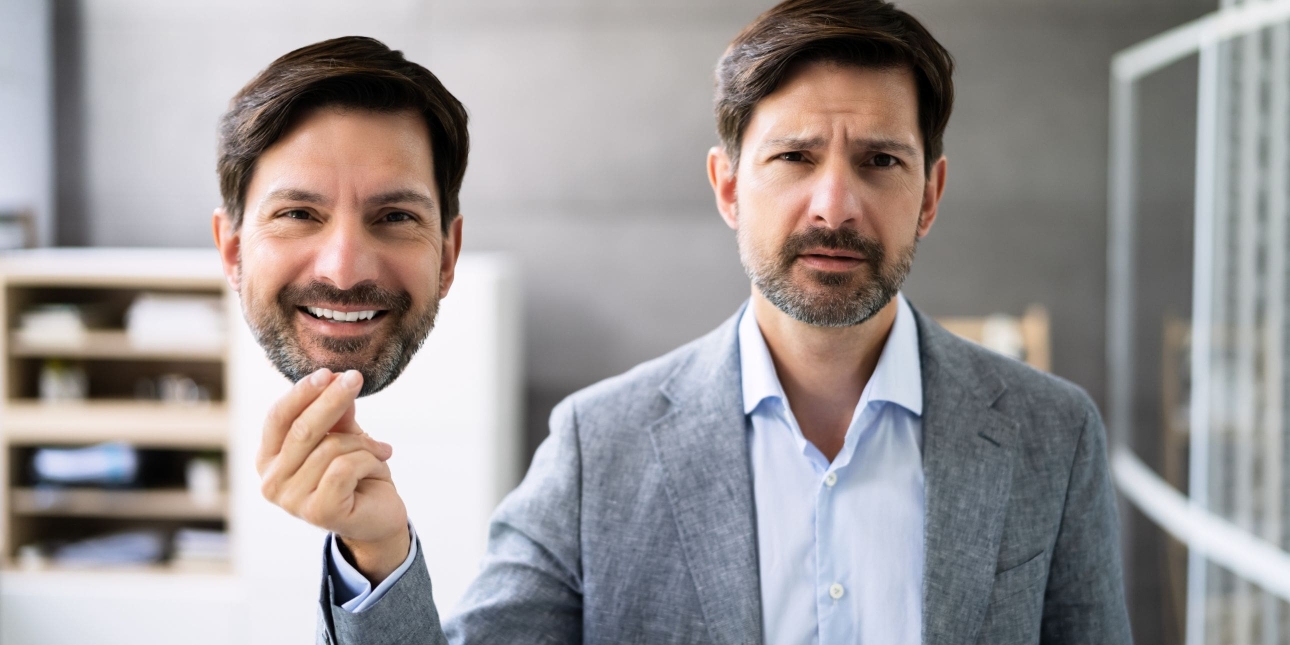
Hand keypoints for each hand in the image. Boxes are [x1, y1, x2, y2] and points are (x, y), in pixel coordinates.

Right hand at [257, 368, 410, 581]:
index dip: (301, 393)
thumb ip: (336, 415)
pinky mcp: (318, 512)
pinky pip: (345, 468)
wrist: (379, 517)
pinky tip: (379, 466)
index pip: (278, 418)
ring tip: (379, 450)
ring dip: (364, 443)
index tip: (328, 372)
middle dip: (332, 399)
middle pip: (302, 429)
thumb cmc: (356, 475)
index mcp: (269, 459)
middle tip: (356, 378)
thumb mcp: (345, 437)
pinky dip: (369, 460)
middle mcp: (271, 482)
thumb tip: (334, 380)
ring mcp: (292, 501)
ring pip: (330, 448)